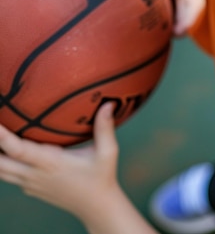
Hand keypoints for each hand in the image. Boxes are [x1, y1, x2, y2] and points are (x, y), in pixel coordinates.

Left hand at [0, 104, 119, 219]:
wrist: (96, 206)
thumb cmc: (102, 177)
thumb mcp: (107, 153)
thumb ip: (105, 128)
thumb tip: (108, 104)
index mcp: (51, 163)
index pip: (19, 150)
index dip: (2, 137)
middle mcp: (36, 174)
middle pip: (0, 163)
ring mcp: (30, 184)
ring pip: (0, 171)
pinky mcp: (30, 189)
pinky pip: (9, 176)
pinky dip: (3, 164)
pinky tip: (6, 153)